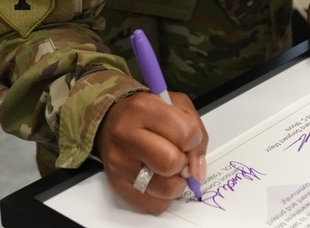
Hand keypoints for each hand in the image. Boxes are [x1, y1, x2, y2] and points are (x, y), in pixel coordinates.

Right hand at [96, 91, 207, 213]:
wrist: (111, 121)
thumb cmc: (148, 113)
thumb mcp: (177, 105)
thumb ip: (196, 131)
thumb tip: (197, 169)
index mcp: (143, 108)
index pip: (185, 134)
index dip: (194, 140)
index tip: (189, 139)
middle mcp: (126, 134)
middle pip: (171, 163)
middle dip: (184, 163)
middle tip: (180, 156)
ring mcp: (119, 162)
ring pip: (164, 188)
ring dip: (175, 182)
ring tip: (170, 169)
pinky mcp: (117, 184)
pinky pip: (152, 204)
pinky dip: (163, 197)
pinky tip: (160, 180)